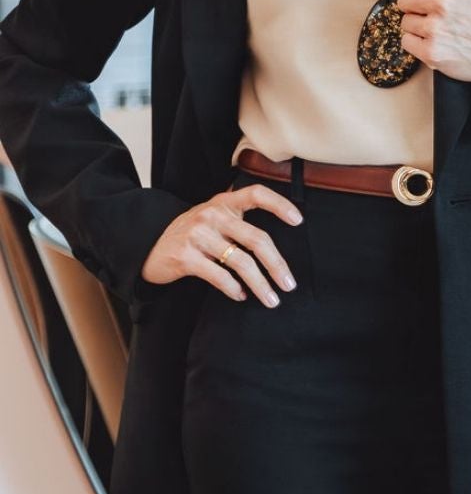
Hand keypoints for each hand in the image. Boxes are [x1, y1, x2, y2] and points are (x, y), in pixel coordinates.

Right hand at [140, 184, 301, 305]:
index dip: (279, 204)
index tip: (298, 220)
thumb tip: (276, 248)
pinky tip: (242, 295)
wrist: (148, 245)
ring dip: (260, 284)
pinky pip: (218, 276)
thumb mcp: (214, 218)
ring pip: (241, 262)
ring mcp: (198, 235)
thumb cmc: (193, 234)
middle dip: (277, 265)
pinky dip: (234, 288)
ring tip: (271, 299)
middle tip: (289, 284)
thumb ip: (240, 221)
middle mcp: (213, 215)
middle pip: (257, 239)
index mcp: (224, 203)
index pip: (257, 194)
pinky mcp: (185, 257)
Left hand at [394, 0, 470, 83]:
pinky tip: (438, 41)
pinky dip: (419, 44)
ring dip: (419, 26)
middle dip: (418, 6)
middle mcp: (441, 2)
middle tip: (440, 13)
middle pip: (403, 0)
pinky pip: (406, 42)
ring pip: (405, 22)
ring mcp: (436, 28)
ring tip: (442, 28)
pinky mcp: (432, 52)